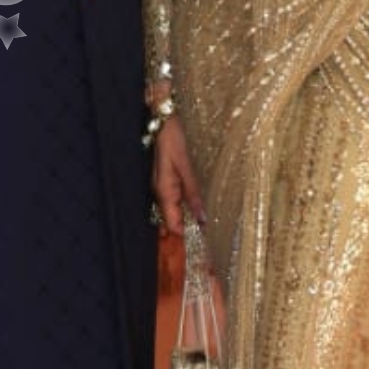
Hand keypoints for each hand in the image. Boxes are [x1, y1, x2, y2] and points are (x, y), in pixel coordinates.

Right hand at [152, 114, 204, 236]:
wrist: (161, 123)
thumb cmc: (173, 142)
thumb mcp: (186, 167)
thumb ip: (193, 193)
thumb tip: (202, 218)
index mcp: (165, 193)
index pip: (173, 225)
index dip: (185, 236)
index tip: (202, 245)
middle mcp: (160, 194)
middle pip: (171, 222)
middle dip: (186, 231)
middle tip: (207, 241)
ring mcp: (161, 188)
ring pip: (172, 213)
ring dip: (186, 221)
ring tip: (204, 229)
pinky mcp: (165, 182)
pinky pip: (173, 202)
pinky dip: (183, 209)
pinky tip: (195, 210)